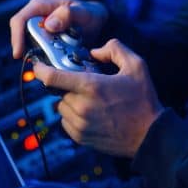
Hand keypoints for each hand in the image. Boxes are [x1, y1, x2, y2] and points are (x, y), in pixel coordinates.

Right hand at [8, 0, 107, 58]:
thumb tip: (48, 25)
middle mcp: (36, 18)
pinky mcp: (43, 41)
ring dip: (37, 56)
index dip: (16, 37)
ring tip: (48, 64)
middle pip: (21, 36)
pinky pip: (37, 51)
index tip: (19, 53)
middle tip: (38, 63)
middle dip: (27, 50)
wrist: (97, 24)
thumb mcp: (83, 12)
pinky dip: (43, 59)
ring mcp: (39, 30)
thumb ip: (67, 15)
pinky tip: (52, 65)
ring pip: (28, 46)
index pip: (20, 20)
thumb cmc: (89, 14)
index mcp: (40, 6)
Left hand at [32, 39, 163, 157]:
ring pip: (61, 107)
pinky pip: (66, 122)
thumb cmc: (143, 100)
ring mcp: (79, 124)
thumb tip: (94, 51)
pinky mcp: (80, 137)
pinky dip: (72, 115)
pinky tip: (90, 113)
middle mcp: (81, 106)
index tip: (38, 65)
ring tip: (90, 99)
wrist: (150, 136)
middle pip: (58, 91)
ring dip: (69, 100)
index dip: (40, 69)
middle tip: (83, 84)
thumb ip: (114, 49)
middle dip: (66, 85)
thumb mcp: (136, 66)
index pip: (52, 77)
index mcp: (91, 87)